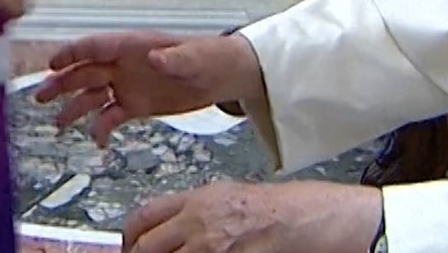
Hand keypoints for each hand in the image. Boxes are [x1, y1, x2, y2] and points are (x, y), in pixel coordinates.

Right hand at [34, 32, 254, 145]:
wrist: (221, 76)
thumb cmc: (209, 56)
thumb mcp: (196, 56)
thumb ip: (175, 59)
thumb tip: (155, 58)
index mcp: (133, 46)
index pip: (96, 46)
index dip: (73, 53)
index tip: (52, 64)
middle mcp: (123, 65)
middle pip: (85, 72)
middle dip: (62, 83)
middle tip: (40, 96)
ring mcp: (127, 85)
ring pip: (92, 96)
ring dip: (74, 108)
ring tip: (58, 125)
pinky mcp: (136, 104)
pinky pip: (111, 116)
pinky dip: (101, 128)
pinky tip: (98, 142)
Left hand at [123, 182, 383, 252]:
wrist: (318, 220)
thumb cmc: (286, 208)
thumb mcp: (233, 198)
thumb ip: (197, 214)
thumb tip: (169, 234)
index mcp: (199, 200)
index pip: (142, 217)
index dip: (129, 239)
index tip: (130, 249)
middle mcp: (200, 223)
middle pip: (145, 247)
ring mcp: (213, 247)